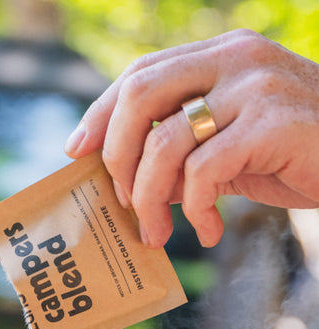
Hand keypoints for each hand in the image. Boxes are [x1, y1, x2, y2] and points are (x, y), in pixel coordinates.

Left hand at [65, 29, 318, 247]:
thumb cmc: (291, 156)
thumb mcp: (227, 149)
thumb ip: (181, 155)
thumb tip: (127, 183)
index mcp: (218, 57)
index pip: (140, 75)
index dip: (100, 113)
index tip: (76, 151)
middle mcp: (233, 60)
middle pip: (139, 95)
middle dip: (116, 156)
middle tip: (119, 201)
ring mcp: (254, 87)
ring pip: (164, 141)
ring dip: (148, 198)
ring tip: (157, 232)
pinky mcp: (270, 124)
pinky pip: (203, 171)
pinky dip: (193, 210)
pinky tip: (207, 230)